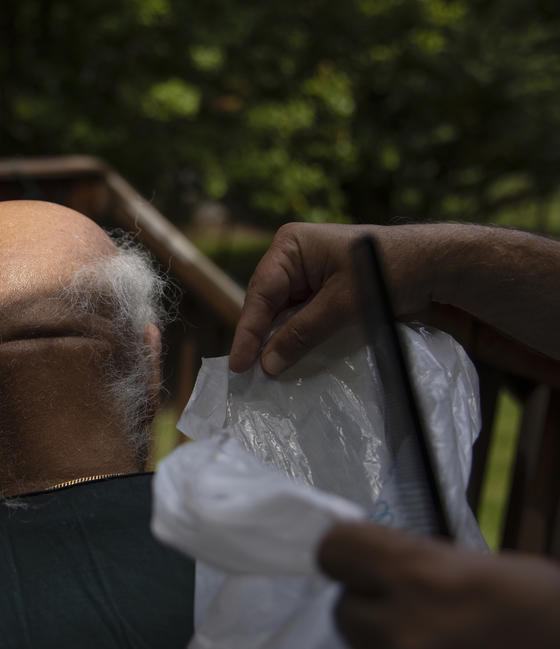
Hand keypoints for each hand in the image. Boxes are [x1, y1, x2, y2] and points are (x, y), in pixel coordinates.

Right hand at [227, 223, 437, 374]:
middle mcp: (293, 258)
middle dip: (258, 337)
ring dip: (276, 341)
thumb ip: (302, 334)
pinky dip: (295, 338)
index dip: (248, 332)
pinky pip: (300, 318)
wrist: (436, 265)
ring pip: (282, 314)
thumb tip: (268, 364)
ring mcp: (308, 275)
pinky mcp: (322, 291)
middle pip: (266, 304)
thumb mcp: (343, 304)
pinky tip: (288, 360)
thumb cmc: (390, 270)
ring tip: (261, 373)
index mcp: (291, 246)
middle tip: (246, 373)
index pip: (259, 293)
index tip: (239, 365)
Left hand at [317, 522, 559, 648]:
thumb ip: (413, 565)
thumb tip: (371, 568)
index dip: (350, 557)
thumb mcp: (477, 568)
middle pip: (344, 612)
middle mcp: (401, 627)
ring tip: (436, 648)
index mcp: (418, 573)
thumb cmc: (545, 610)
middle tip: (418, 615)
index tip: (367, 565)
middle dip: (372, 613)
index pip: (333, 551)